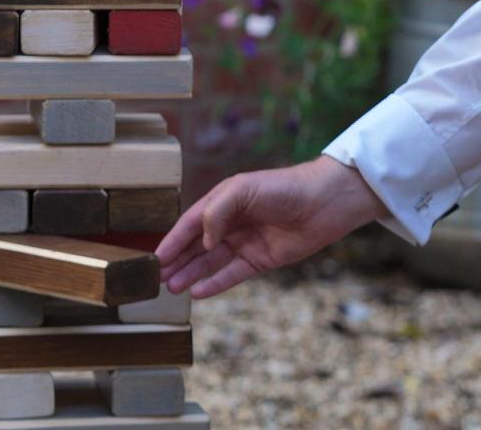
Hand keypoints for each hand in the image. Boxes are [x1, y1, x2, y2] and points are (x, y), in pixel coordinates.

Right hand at [156, 156, 388, 298]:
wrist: (324, 202)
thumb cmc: (283, 187)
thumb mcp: (243, 190)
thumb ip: (217, 212)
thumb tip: (202, 241)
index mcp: (224, 200)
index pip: (191, 222)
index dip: (172, 239)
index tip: (155, 256)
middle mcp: (231, 223)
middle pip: (197, 245)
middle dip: (177, 260)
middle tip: (157, 278)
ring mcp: (246, 243)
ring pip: (211, 263)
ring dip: (191, 274)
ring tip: (172, 288)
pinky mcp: (261, 260)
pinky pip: (232, 274)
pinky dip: (215, 283)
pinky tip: (198, 292)